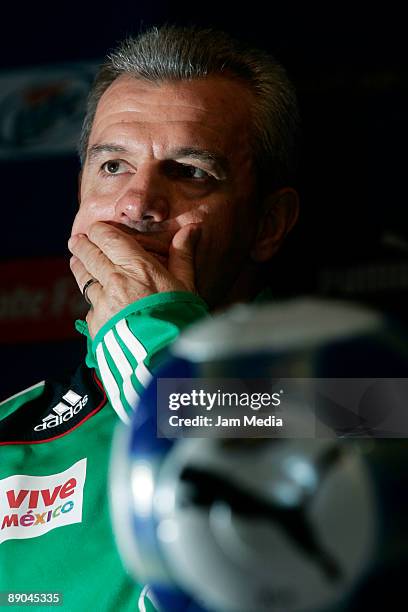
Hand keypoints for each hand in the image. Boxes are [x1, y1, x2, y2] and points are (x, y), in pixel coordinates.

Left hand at [68, 221, 199, 337]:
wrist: (163, 356)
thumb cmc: (179, 318)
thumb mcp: (187, 284)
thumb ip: (183, 255)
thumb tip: (192, 229)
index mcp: (137, 266)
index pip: (108, 238)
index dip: (99, 231)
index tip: (95, 229)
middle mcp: (114, 280)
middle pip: (89, 255)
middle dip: (82, 246)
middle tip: (77, 241)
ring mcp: (102, 303)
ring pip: (84, 279)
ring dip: (80, 268)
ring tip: (76, 262)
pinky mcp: (96, 324)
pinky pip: (90, 308)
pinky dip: (92, 303)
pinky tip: (95, 303)